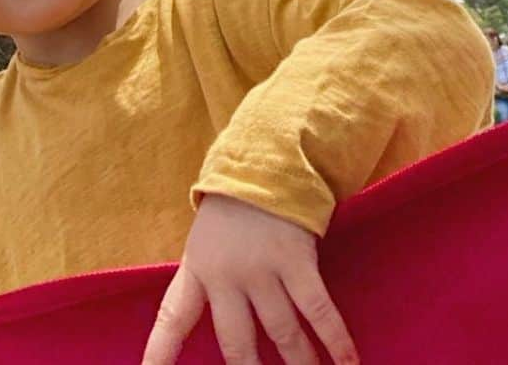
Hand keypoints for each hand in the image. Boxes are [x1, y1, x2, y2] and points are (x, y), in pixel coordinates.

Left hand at [142, 194, 357, 364]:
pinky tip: (347, 362)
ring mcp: (262, 268)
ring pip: (282, 333)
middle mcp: (226, 275)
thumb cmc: (231, 212)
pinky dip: (335, 339)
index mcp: (198, 270)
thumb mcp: (203, 244)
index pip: (173, 318)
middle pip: (237, 343)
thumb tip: (225, 335)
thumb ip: (206, 284)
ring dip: (300, 364)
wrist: (262, 163)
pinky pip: (317, 310)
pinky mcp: (296, 259)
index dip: (160, 353)